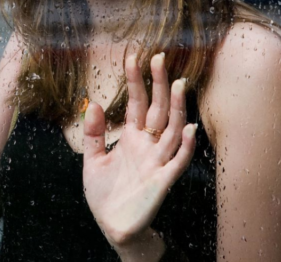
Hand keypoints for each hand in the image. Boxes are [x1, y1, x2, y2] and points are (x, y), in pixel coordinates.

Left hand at [82, 52, 197, 253]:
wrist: (112, 225)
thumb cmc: (105, 193)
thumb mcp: (92, 160)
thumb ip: (93, 133)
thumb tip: (92, 103)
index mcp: (131, 138)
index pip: (135, 103)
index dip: (135, 81)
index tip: (133, 56)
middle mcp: (147, 145)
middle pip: (158, 108)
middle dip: (158, 84)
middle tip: (159, 56)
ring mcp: (157, 161)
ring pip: (172, 129)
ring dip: (177, 108)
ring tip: (178, 83)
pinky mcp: (162, 181)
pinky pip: (177, 161)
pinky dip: (184, 145)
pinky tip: (188, 129)